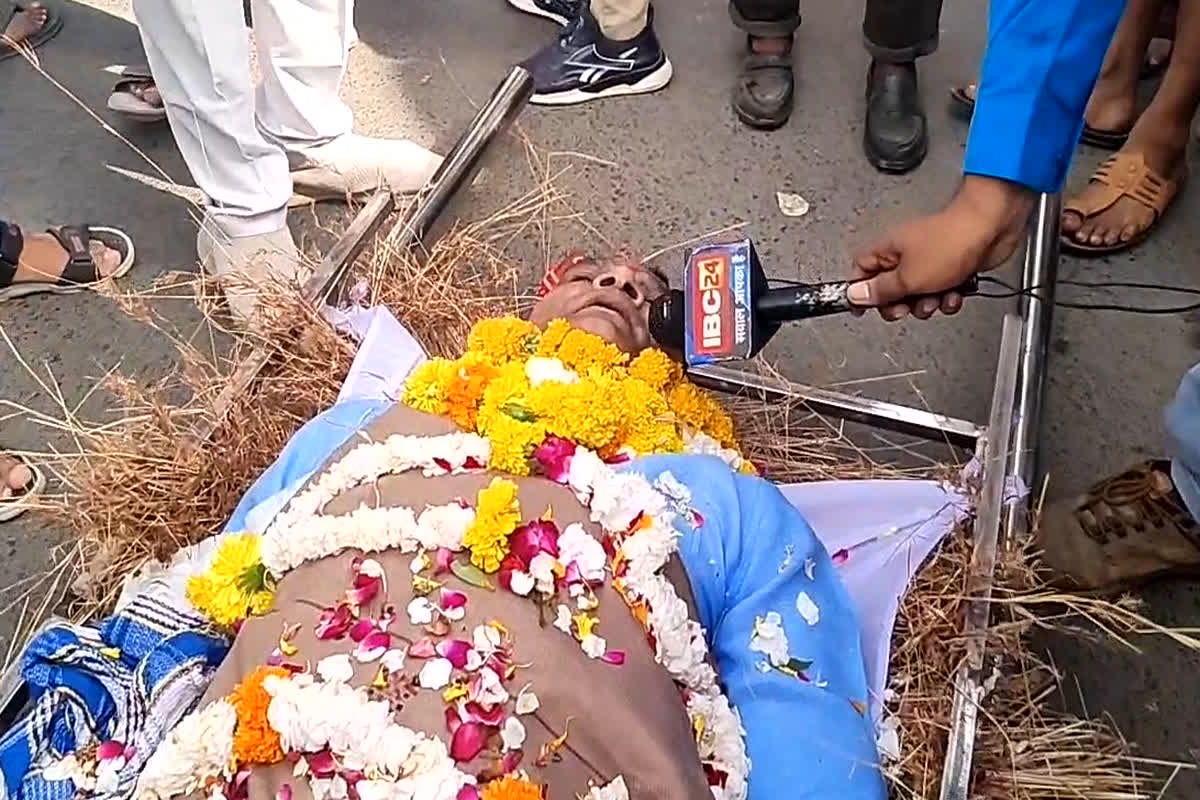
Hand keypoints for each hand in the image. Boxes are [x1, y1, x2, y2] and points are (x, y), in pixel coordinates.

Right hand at [848, 177, 1035, 320]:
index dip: (860, 293)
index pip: (860, 273)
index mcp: (888, 250)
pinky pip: (940, 293)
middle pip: (889, 290)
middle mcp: (905, 255)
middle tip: (906, 306)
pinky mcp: (950, 268)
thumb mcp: (908, 278)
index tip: (864, 309)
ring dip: (927, 303)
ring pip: (917, 295)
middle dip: (899, 305)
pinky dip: (947, 298)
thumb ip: (879, 291)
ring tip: (936, 297)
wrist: (990, 229)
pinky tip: (955, 292)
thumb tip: (855, 296)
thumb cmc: (951, 242)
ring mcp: (928, 261)